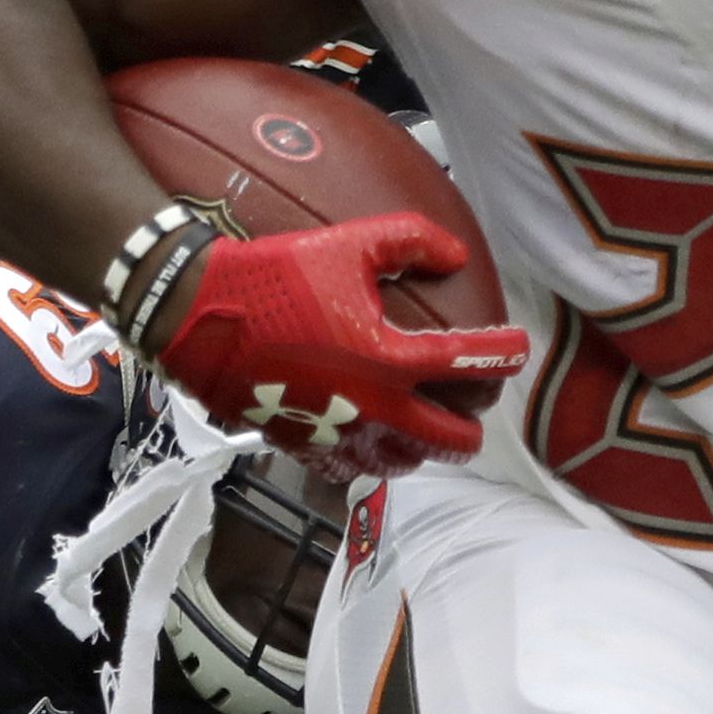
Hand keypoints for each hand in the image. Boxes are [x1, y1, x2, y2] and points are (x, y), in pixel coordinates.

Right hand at [151, 216, 527, 478]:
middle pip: (449, 439)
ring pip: (403, 464)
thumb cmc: (271, 275)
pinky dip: (371, 463)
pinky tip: (371, 445)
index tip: (516, 349)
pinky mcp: (301, 447)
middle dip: (472, 427)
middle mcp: (373, 408)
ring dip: (425, 450)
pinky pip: (350, 472)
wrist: (196, 316)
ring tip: (429, 432)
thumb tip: (455, 254)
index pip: (470, 364)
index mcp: (391, 359)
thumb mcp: (346, 243)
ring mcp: (337, 435)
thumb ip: (411, 242)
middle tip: (477, 408)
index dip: (503, 356)